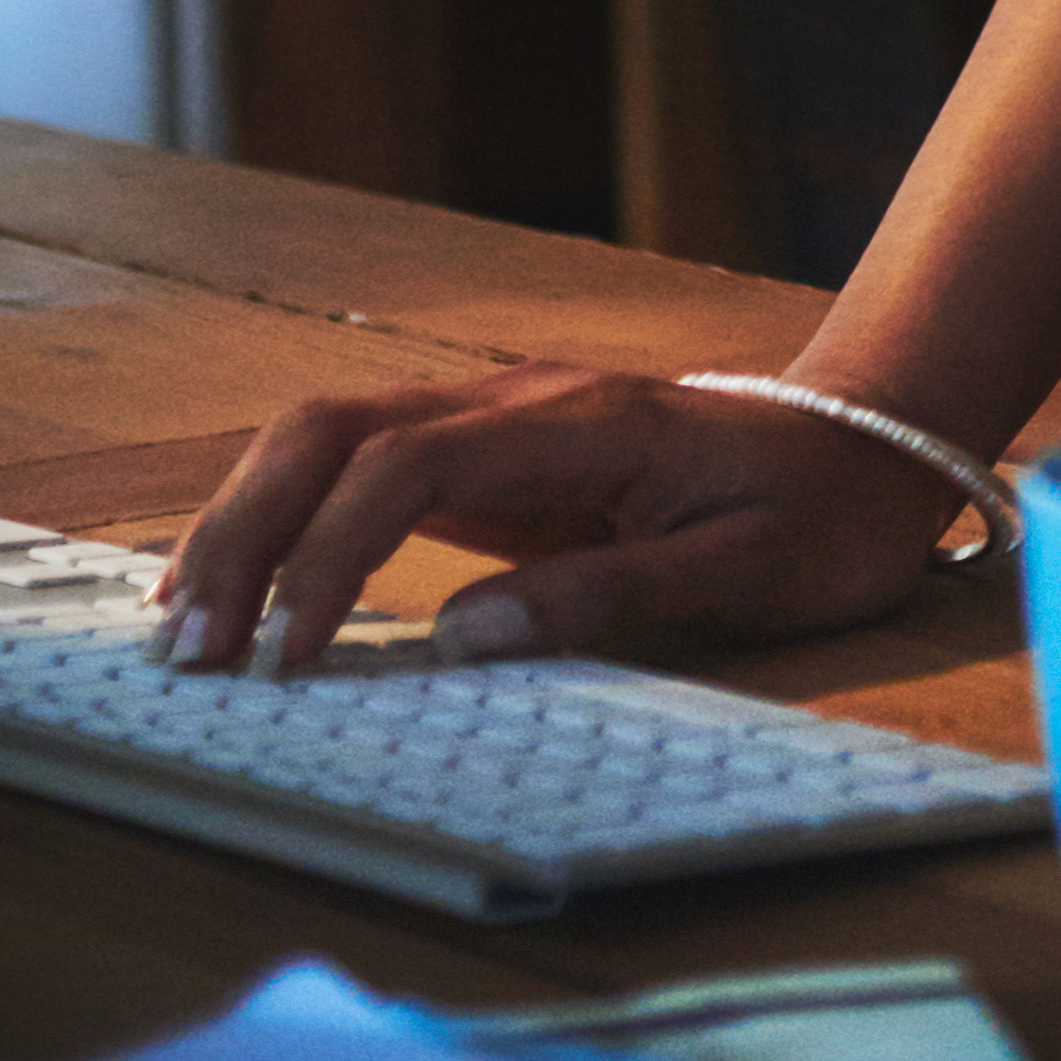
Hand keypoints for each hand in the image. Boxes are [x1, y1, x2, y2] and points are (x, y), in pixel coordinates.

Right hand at [151, 364, 970, 674]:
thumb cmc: (822, 511)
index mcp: (579, 424)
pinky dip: (286, 514)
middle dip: (247, 532)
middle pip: (332, 433)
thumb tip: (462, 637)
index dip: (330, 558)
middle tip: (192, 650)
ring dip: (248, 518)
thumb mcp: (748, 573)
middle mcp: (518, 402)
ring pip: (327, 437)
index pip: (406, 469)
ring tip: (185, 621)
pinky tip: (245, 583)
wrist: (876, 439)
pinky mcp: (490, 455)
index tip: (289, 658)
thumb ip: (608, 595)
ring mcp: (497, 420)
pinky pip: (359, 467)